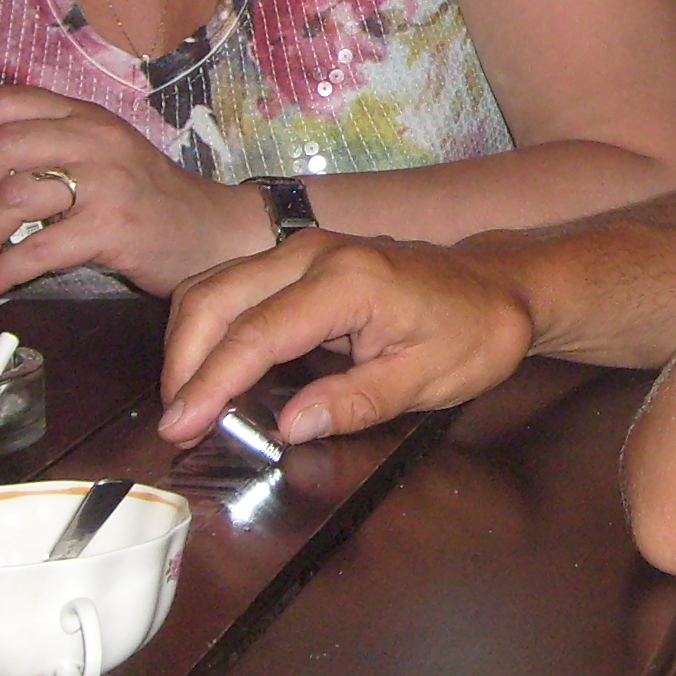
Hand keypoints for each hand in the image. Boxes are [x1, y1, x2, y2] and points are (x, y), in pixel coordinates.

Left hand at [0, 85, 270, 297]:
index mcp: (86, 116)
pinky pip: (36, 250)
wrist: (213, 232)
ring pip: (12, 198)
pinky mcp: (111, 229)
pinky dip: (1, 272)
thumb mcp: (105, 152)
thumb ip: (55, 145)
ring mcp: (105, 182)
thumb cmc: (152, 199)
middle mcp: (95, 139)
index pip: (6, 101)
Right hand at [158, 232, 539, 446]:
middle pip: (216, 297)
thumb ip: (356, 402)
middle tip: (175, 422)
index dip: (211, 383)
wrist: (500, 287)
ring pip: (215, 284)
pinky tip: (208, 367)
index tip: (180, 425)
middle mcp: (315, 253)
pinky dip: (208, 324)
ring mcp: (304, 248)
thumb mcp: (426, 381)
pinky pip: (233, 283)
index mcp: (348, 282)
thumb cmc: (473, 334)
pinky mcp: (300, 257)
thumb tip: (290, 427)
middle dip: (183, 361)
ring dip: (188, 340)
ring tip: (185, 401)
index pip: (257, 333)